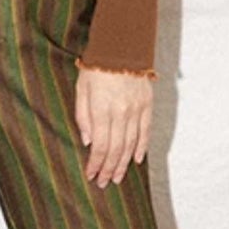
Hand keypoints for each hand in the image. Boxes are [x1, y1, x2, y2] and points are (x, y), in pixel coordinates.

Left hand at [75, 67, 152, 187]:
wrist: (122, 46)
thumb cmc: (96, 67)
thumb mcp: (81, 89)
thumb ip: (83, 117)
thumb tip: (87, 142)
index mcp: (102, 109)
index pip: (100, 146)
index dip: (96, 164)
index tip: (91, 175)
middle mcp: (121, 112)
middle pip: (116, 149)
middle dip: (108, 169)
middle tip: (104, 183)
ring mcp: (136, 109)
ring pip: (131, 144)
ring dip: (123, 164)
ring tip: (117, 177)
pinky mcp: (147, 105)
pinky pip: (145, 132)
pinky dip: (141, 148)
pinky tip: (136, 160)